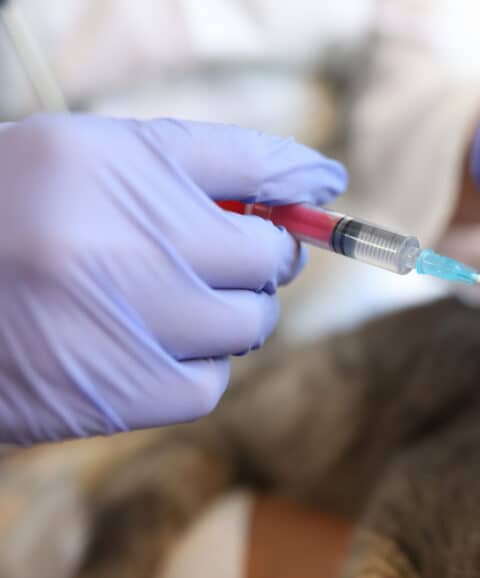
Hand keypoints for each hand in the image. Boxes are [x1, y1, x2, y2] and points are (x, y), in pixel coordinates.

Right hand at [0, 114, 345, 444]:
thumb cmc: (3, 223)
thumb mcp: (75, 165)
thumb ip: (184, 168)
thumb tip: (309, 184)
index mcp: (105, 160)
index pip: (250, 161)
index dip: (299, 180)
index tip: (323, 191)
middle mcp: (125, 234)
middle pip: (270, 255)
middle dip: (259, 262)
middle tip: (226, 261)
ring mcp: (129, 316)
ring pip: (248, 324)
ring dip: (226, 317)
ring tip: (164, 305)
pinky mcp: (124, 391)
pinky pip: (209, 383)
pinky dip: (193, 369)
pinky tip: (143, 351)